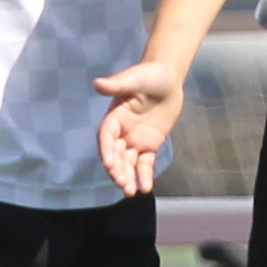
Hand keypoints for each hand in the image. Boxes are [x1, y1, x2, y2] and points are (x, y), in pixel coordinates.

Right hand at [94, 57, 183, 196]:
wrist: (168, 78)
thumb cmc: (150, 75)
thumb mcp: (135, 78)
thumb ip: (118, 84)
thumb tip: (98, 84)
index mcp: (114, 117)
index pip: (107, 137)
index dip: (107, 151)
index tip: (110, 164)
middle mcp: (121, 132)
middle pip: (116, 154)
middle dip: (118, 170)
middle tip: (123, 184)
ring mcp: (135, 140)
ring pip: (128, 163)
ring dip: (128, 177)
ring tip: (131, 192)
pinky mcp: (149, 145)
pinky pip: (145, 163)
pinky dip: (145, 175)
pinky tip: (146, 188)